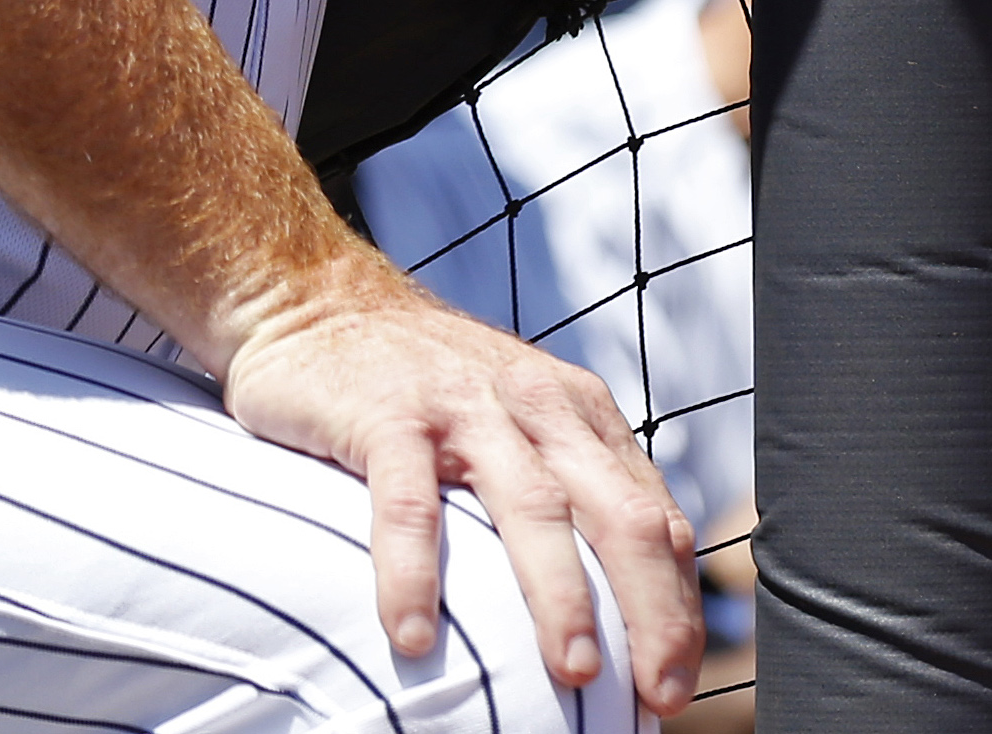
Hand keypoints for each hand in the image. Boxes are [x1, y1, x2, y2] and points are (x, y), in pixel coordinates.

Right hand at [223, 249, 703, 715]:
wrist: (315, 298)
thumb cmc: (424, 386)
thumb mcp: (514, 419)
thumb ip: (562, 491)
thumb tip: (611, 618)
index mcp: (577, 413)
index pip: (654, 516)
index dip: (676, 604)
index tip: (673, 687)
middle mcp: (536, 404)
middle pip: (616, 512)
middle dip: (649, 606)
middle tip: (656, 693)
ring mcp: (463, 406)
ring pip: (532, 504)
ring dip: (561, 593)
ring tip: (576, 671)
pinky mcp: (387, 414)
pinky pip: (410, 503)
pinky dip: (415, 573)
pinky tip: (413, 638)